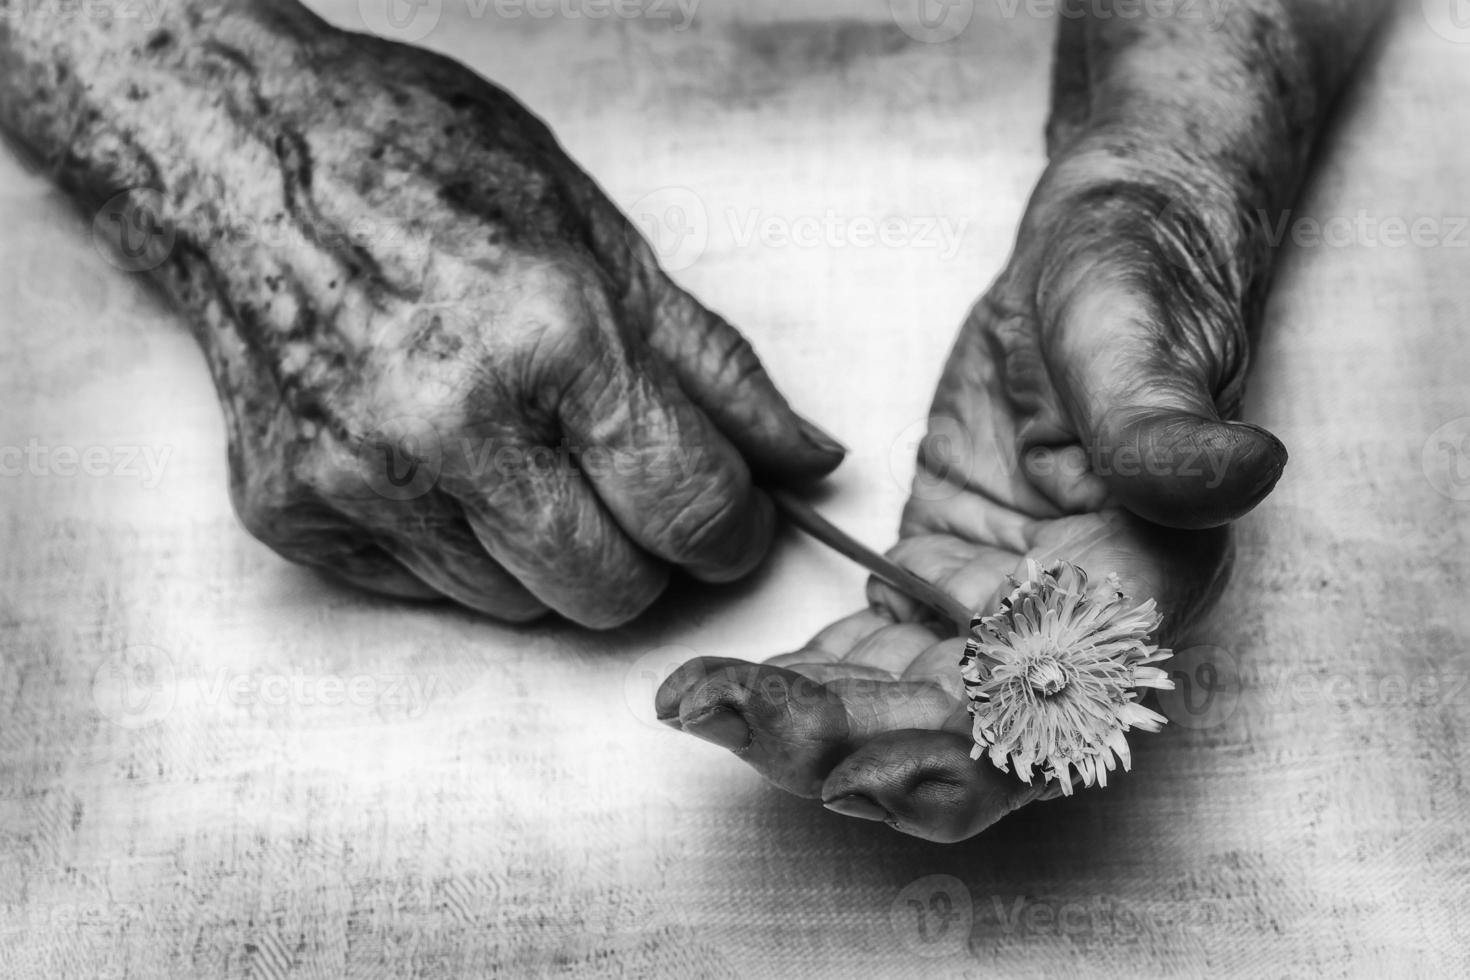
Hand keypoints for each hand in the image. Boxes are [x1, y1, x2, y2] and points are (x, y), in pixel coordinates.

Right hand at [2, 4, 844, 626]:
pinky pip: (431, 591)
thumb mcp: (599, 236)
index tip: (731, 516)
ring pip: (523, 607)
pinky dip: (465, 547)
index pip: (692, 508)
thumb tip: (805, 460)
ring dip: (555, 553)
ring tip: (527, 454)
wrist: (239, 156)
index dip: (736, 529)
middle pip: (612, 591)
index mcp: (552, 336)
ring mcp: (362, 478)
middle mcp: (451, 424)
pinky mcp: (294, 514)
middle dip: (652, 557)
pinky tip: (444, 461)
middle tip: (635, 490)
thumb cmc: (427, 170)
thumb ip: (713, 365)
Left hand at [657, 144, 1287, 841]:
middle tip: (732, 718)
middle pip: (951, 739)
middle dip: (840, 748)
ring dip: (801, 723)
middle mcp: (1066, 633)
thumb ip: (1165, 428)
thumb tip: (1235, 471)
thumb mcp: (1141, 351)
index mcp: (1134, 597)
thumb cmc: (1131, 297)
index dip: (947, 759)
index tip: (846, 766)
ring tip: (699, 702)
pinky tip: (724, 683)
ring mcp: (992, 617)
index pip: (1041, 719)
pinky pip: (866, 656)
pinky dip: (796, 678)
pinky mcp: (936, 586)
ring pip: (898, 711)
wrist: (1090, 269)